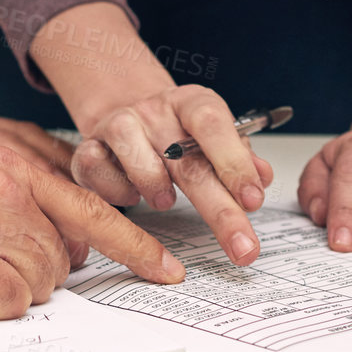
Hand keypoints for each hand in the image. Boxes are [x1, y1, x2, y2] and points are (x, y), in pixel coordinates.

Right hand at [0, 147, 184, 317]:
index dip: (134, 245)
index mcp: (6, 165)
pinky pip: (10, 303)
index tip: (167, 271)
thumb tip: (59, 256)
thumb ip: (13, 211)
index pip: (87, 208)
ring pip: (40, 285)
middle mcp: (3, 184)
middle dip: (30, 279)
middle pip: (64, 259)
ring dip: (4, 294)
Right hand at [70, 84, 274, 265]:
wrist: (127, 111)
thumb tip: (262, 178)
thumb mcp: (214, 137)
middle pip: (188, 162)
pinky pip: (97, 172)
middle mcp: (156, 110)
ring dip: (156, 187)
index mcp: (192, 102)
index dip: (234, 162)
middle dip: (220, 212)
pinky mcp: (88, 146)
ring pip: (138, 162)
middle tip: (242, 248)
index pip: (214, 124)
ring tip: (167, 203)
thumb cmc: (177, 132)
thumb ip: (239, 157)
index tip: (253, 200)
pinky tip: (131, 197)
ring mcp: (120, 125)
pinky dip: (116, 191)